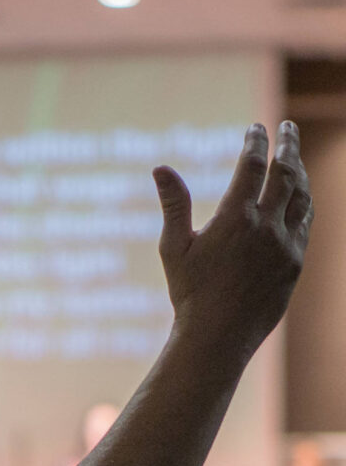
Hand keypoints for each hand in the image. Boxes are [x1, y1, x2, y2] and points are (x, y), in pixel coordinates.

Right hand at [153, 121, 313, 367]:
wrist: (218, 337)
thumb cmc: (189, 295)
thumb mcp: (173, 249)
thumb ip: (173, 205)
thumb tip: (160, 168)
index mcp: (235, 219)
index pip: (253, 165)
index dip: (256, 142)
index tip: (256, 129)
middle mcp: (266, 227)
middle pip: (286, 172)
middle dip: (287, 145)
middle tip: (286, 128)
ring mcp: (286, 245)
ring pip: (302, 196)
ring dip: (299, 172)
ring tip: (293, 160)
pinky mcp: (295, 264)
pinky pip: (305, 223)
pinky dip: (303, 203)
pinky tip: (298, 198)